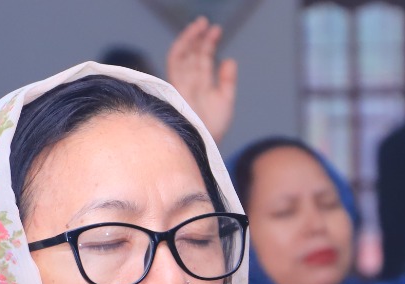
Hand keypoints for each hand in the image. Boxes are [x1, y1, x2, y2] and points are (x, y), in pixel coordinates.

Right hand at [166, 16, 237, 143]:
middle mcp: (190, 81)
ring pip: (182, 54)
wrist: (202, 141)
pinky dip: (181, 48)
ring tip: (199, 24)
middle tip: (206, 22)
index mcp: (201, 84)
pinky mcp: (174, 86)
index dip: (209, 43)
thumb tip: (230, 60)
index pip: (203, 59)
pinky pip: (174, 63)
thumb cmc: (212, 127)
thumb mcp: (225, 101)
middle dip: (198, 37)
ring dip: (189, 38)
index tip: (217, 29)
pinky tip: (190, 37)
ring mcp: (181, 83)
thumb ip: (227, 81)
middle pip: (192, 54)